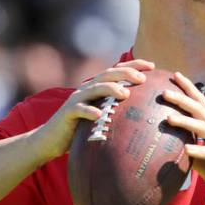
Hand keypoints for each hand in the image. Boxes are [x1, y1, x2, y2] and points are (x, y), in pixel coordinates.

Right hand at [34, 59, 154, 161]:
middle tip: (143, 78)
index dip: (134, 65)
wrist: (51, 139)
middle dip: (126, 73)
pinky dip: (89, 111)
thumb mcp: (101, 117)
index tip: (153, 66)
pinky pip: (79, 110)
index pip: (117, 71)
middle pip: (107, 75)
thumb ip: (117, 111)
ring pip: (95, 89)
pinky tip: (99, 115)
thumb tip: (145, 115)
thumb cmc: (81, 129)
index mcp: (97, 88)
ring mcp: (76, 99)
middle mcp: (87, 89)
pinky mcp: (67, 113)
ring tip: (125, 93)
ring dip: (111, 89)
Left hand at [163, 72, 204, 204]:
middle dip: (183, 99)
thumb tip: (168, 146)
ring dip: (186, 121)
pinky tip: (186, 149)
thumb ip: (189, 147)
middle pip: (199, 109)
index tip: (174, 75)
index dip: (188, 88)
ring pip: (204, 127)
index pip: (200, 103)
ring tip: (169, 118)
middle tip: (165, 92)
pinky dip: (199, 149)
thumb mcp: (202, 156)